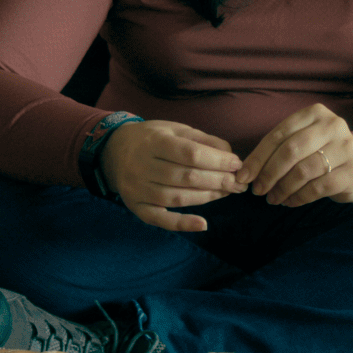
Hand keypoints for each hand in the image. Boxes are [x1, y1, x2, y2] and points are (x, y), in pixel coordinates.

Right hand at [100, 120, 247, 231]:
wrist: (113, 151)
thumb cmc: (151, 138)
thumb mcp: (174, 129)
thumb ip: (202, 140)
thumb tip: (229, 154)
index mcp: (154, 141)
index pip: (191, 154)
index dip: (217, 161)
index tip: (237, 164)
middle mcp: (142, 165)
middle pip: (186, 177)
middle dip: (218, 181)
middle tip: (239, 183)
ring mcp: (137, 188)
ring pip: (177, 198)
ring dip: (207, 198)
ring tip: (227, 193)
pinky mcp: (136, 207)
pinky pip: (161, 219)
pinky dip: (182, 224)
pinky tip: (203, 224)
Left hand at [236, 104, 352, 207]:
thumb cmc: (320, 153)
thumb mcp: (301, 142)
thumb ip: (277, 149)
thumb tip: (246, 172)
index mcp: (315, 113)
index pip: (279, 134)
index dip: (258, 157)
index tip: (244, 176)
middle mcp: (333, 125)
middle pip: (291, 151)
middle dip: (269, 173)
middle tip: (258, 191)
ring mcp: (346, 148)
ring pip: (304, 170)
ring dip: (283, 188)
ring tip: (272, 199)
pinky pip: (319, 187)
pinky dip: (299, 197)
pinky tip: (290, 201)